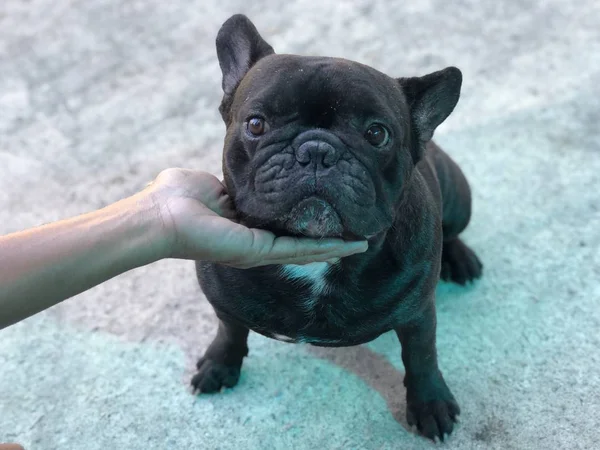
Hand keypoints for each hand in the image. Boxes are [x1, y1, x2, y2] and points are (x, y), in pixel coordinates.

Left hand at [142, 168, 367, 267]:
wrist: (159, 215)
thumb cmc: (175, 198)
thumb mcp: (211, 183)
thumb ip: (229, 184)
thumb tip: (233, 180)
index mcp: (246, 228)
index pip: (285, 228)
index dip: (308, 223)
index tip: (328, 215)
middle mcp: (256, 244)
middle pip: (301, 243)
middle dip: (329, 240)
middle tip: (357, 236)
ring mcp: (258, 251)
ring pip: (306, 250)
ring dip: (335, 247)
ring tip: (361, 243)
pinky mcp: (258, 251)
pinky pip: (299, 249)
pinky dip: (325, 248)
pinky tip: (348, 245)